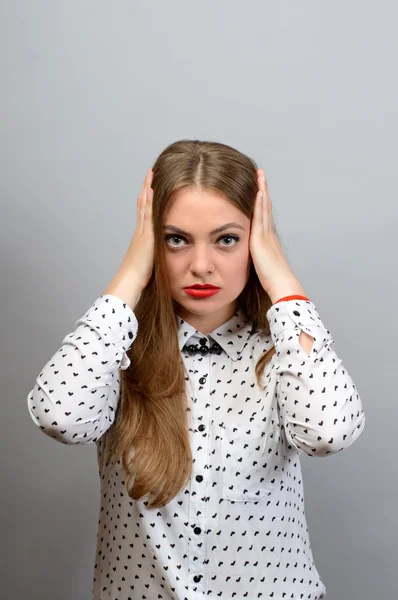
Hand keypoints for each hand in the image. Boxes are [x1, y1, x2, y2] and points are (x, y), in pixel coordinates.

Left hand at [249, 169, 305, 301]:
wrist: (282, 286)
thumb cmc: (273, 283)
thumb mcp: (261, 268)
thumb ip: (255, 262)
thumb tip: (251, 262)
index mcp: (267, 241)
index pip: (263, 217)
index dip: (262, 202)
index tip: (259, 189)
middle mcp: (269, 235)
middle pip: (266, 207)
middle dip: (262, 190)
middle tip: (260, 174)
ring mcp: (266, 235)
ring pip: (264, 208)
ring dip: (262, 190)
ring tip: (259, 175)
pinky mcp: (261, 239)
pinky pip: (261, 216)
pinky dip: (260, 203)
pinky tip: (258, 191)